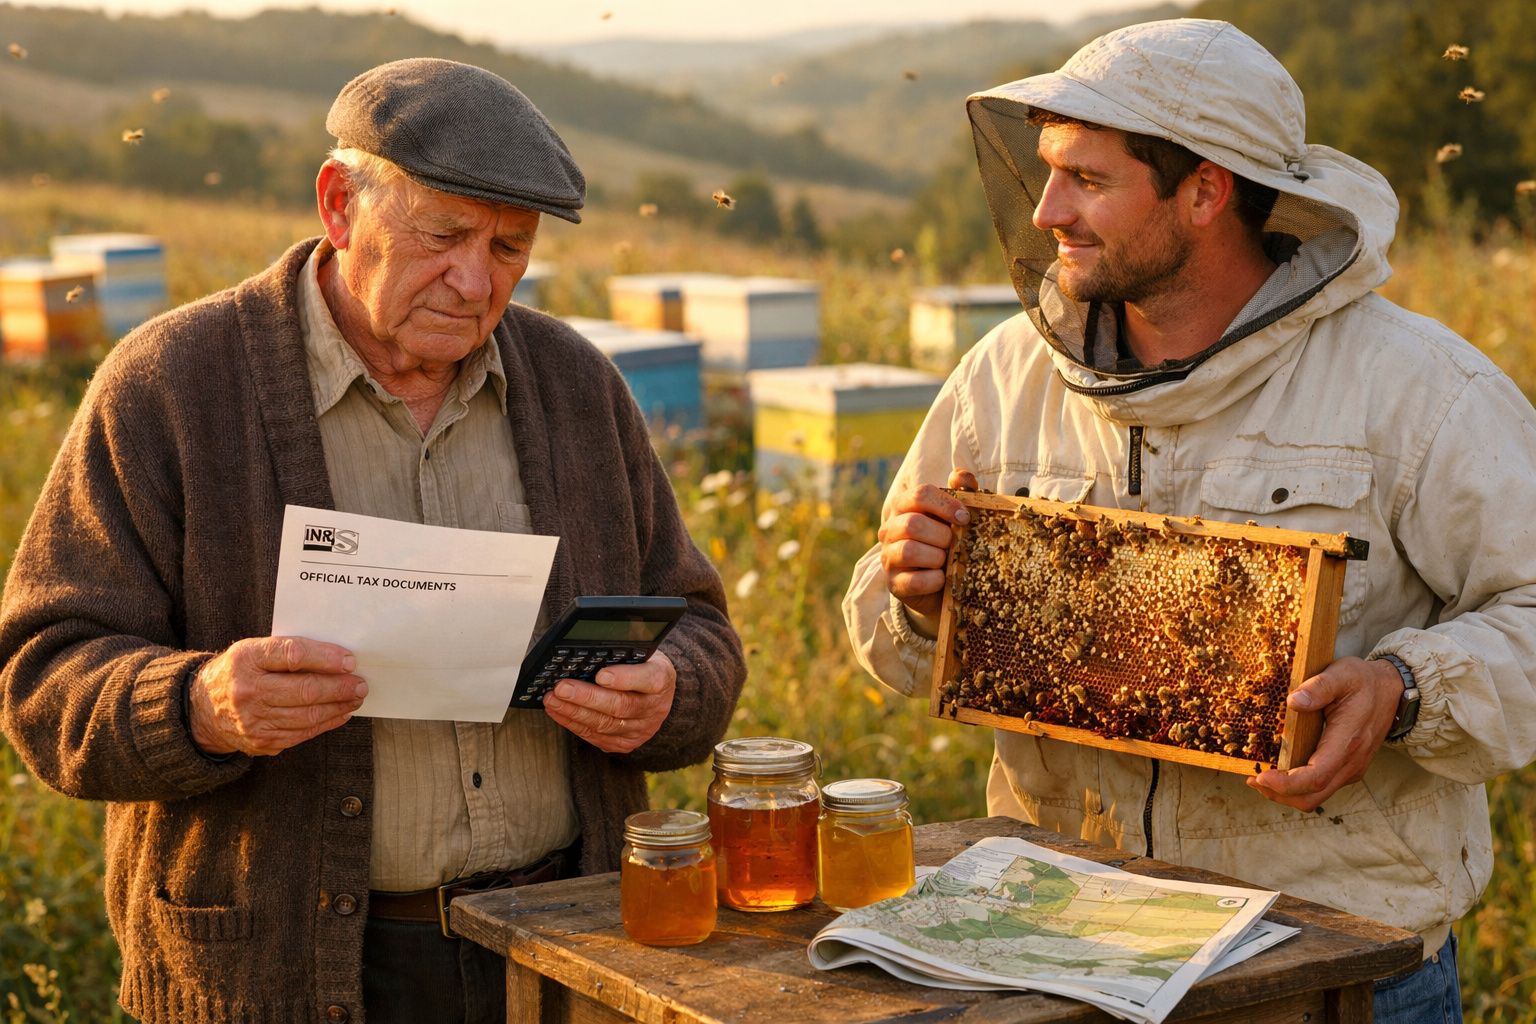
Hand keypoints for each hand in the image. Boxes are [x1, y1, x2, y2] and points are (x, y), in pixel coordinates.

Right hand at [189, 637, 365, 755]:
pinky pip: (303, 732)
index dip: (325, 658)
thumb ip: (287, 651)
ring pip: (308, 715)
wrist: (202, 709)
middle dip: (339, 687)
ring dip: (338, 706)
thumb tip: (337, 658)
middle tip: (361, 684)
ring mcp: (254, 720)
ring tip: (355, 697)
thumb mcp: (252, 650)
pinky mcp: (262, 741)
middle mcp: (247, 690)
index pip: (293, 654)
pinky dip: (327, 722)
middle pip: (305, 690)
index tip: (349, 661)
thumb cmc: (239, 672)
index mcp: (246, 659)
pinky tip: (340, 713)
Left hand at [541, 651, 675, 753]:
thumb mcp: (641, 653)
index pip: (648, 679)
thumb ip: (622, 651)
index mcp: (661, 679)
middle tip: (562, 688)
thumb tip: (587, 649)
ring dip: (575, 712)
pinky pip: (597, 736)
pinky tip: (559, 712)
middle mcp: (654, 708)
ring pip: (605, 724)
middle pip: (620, 706)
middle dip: (587, 697)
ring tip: (553, 700)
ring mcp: (641, 729)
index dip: (624, 678)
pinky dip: (574, 724)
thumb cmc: (641, 667)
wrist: (656, 695)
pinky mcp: (626, 743)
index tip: (601, 675)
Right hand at [878, 469, 976, 619]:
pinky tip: (942, 579)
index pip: (920, 494)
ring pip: (910, 550)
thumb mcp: (957, 515)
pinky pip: (915, 581)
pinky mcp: (894, 584)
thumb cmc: (948, 541)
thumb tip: (961, 476)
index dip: (946, 504)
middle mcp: (890, 530)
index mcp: (903, 507)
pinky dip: (935, 580)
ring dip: (937, 557)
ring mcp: (888, 557)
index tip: (965, 518)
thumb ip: (962, 492)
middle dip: (942, 535)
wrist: (942, 583)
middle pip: (913, 523)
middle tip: (954, 544)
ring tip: (946, 561)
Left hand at [1247, 656, 1404, 810]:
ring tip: (1260, 777)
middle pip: (1312, 796)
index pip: (1317, 776)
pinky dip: (1297, 787)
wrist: (1392, 691)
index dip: (1286, 784)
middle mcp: (1351, 762)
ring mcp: (1350, 769)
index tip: (1261, 776)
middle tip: (1252, 778)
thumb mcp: (1342, 674)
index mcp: (1347, 741)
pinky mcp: (1347, 769)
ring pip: (1315, 796)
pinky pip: (1320, 788)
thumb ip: (1319, 687)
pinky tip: (1279, 771)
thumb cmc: (1363, 681)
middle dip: (1279, 794)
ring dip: (1286, 794)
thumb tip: (1293, 701)